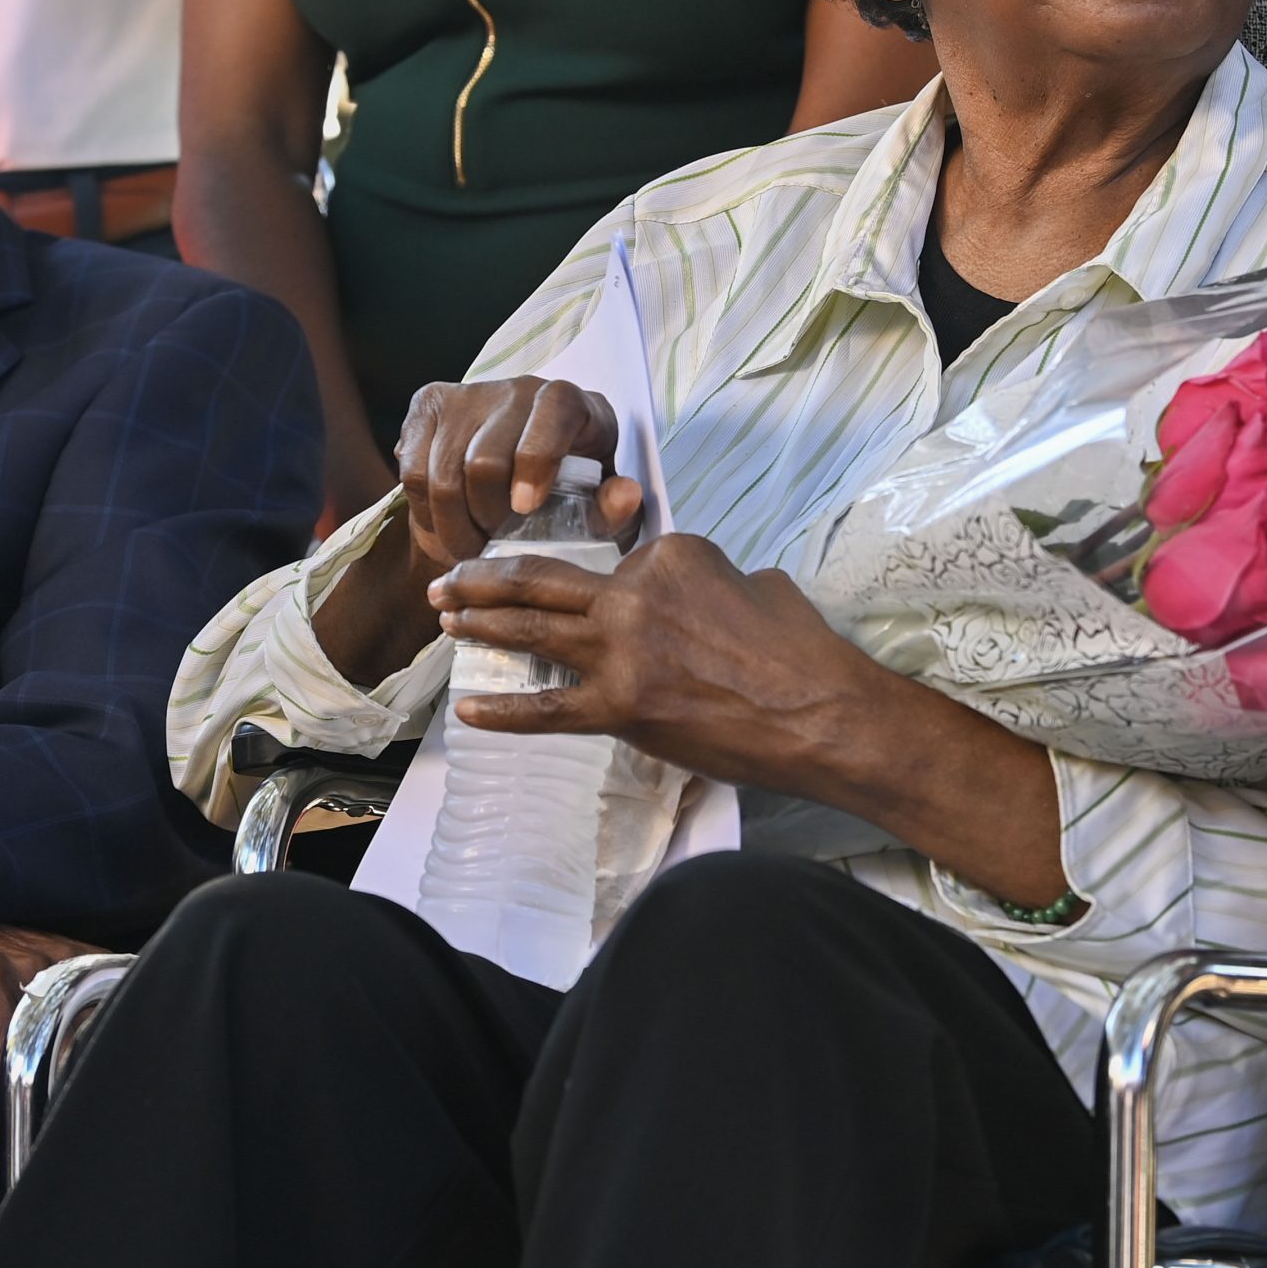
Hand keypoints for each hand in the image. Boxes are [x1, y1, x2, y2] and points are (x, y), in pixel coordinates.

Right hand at [393, 376, 641, 575]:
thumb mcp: (597, 508)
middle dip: (487, 519)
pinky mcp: (428, 406)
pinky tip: (445, 525)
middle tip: (493, 549)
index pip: (551, 414)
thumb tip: (626, 495)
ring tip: (468, 549)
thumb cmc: (568, 493)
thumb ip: (612, 508)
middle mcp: (519, 388)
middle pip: (486, 460)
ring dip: (453, 526)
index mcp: (570, 404)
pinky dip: (425, 511)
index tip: (526, 509)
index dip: (535, 461)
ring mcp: (468, 394)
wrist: (517, 476)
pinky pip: (411, 470)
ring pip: (443, 473)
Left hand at [433, 534, 865, 796]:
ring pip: (536, 629)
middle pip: (546, 579)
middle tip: (449, 579)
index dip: (615, 581)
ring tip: (446, 618)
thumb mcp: (758, 585)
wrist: (820, 713)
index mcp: (670, 555)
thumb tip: (698, 600)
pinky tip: (470, 709)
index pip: (620, 560)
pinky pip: (549, 708)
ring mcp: (622, 652)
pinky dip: (505, 710)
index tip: (611, 598)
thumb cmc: (803, 650)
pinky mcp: (621, 707)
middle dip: (487, 578)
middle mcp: (634, 594)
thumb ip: (712, 582)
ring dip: (482, 622)